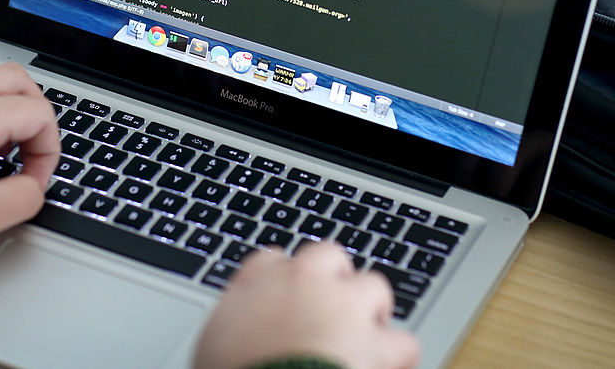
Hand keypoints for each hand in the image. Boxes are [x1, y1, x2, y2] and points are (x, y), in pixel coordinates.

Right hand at [194, 242, 419, 368]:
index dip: (285, 279)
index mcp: (256, 282)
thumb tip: (239, 333)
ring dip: (370, 312)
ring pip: (373, 287)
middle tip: (329, 312)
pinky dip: (396, 357)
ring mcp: (344, 305)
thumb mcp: (213, 345)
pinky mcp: (375, 341)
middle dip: (334, 280)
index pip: (273, 260)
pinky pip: (401, 341)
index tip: (286, 298)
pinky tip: (387, 367)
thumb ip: (234, 323)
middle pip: (328, 257)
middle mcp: (302, 281)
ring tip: (362, 340)